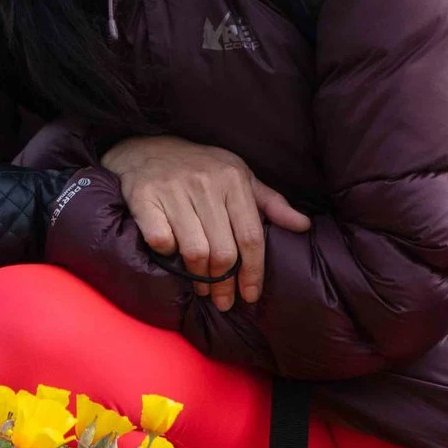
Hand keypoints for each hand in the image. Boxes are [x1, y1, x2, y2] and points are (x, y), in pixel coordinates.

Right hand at [98, 136, 312, 311]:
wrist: (148, 147)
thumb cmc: (201, 167)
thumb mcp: (239, 177)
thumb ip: (271, 203)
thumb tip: (304, 226)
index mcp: (234, 179)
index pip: (251, 236)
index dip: (253, 271)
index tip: (250, 296)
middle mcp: (205, 183)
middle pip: (223, 250)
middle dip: (224, 283)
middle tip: (223, 300)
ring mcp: (173, 190)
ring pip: (194, 250)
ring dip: (198, 276)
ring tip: (201, 287)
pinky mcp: (144, 197)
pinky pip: (160, 240)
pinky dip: (167, 253)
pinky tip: (171, 256)